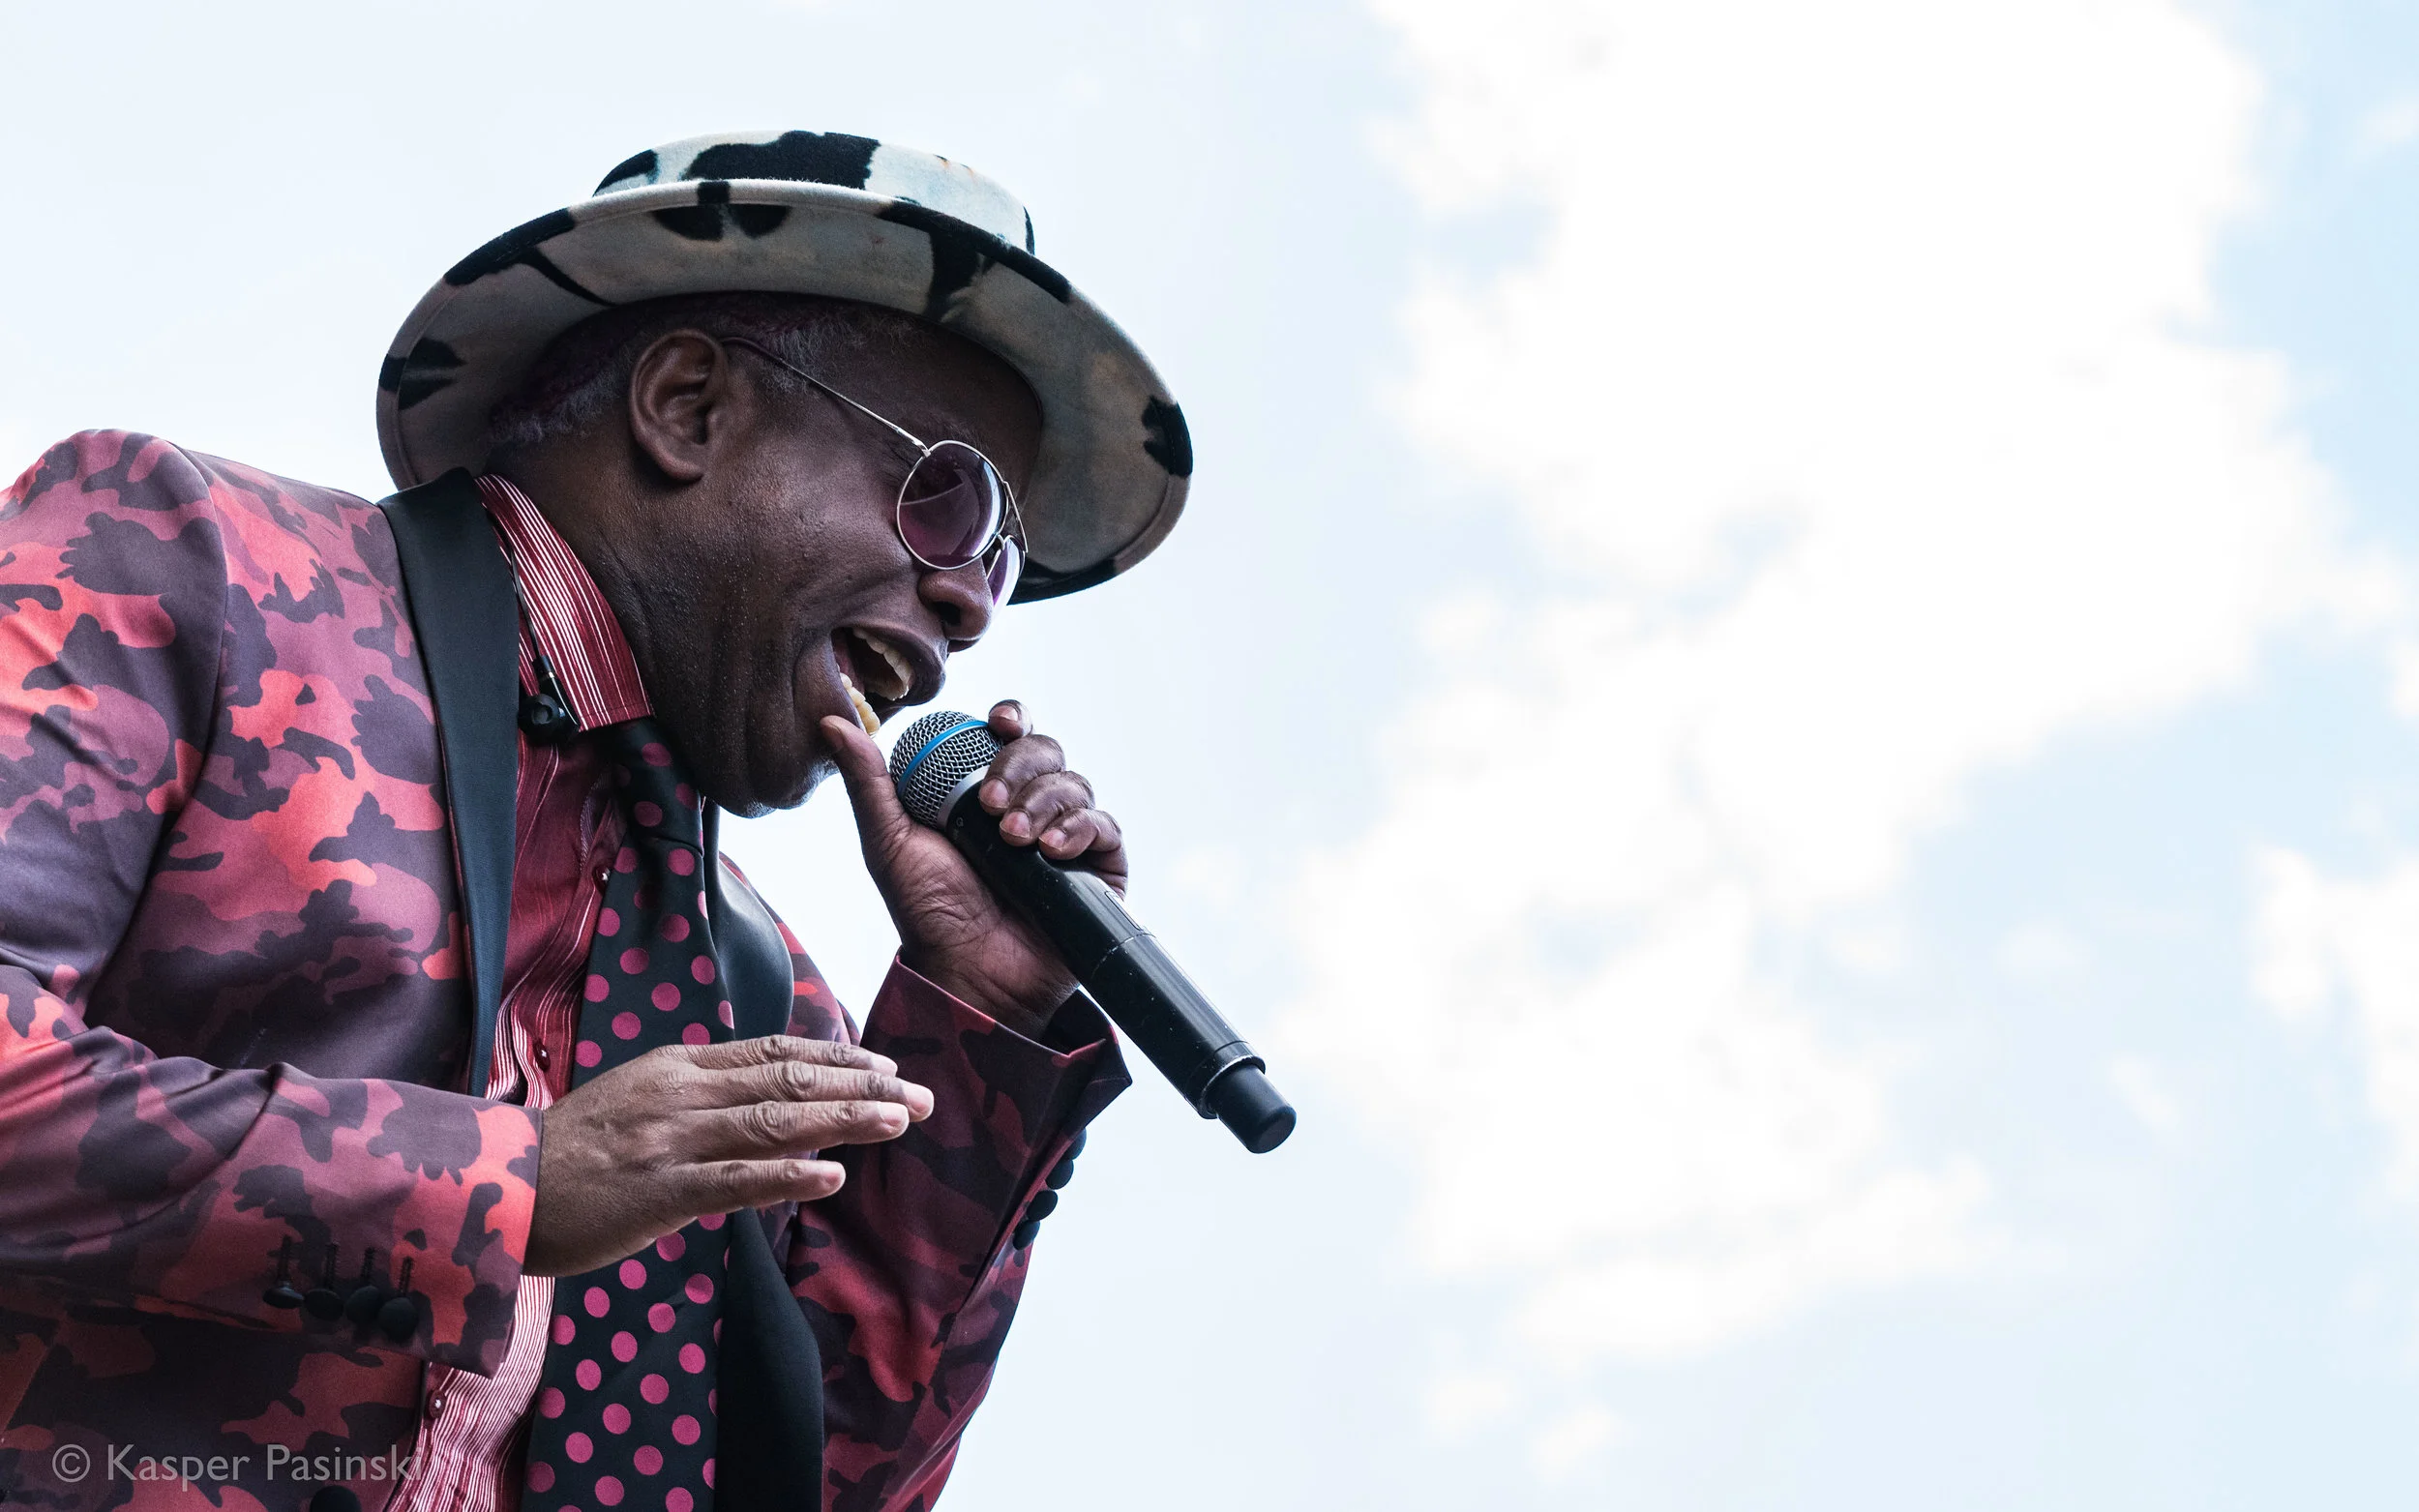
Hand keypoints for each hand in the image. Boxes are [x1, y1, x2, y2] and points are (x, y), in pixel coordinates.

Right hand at [525, 1036, 932, 1276]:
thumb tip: (777, 1095)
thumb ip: (705, 1091)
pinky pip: (735, 1182)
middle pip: (789, 1081)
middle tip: (921, 1095)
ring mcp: (674, 1140)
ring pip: (775, 1122)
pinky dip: (788, 1176)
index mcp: (681, 1066)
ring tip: (898, 1121)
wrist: (501, 1185)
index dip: (838, 1057)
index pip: (776, 1053)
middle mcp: (684, 1093)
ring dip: (844, 1120)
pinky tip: (832, 1177)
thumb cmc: (576, 1149)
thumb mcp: (642, 1097)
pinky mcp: (660, 1191)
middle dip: (863, 1087)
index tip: (888, 1064)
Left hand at [820, 700, 1127, 1037]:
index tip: (999, 723)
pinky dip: (1078, 828)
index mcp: (988, 788)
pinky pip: (1104, 826)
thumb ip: (868, 782)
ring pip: (1074, 784)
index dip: (1013, 719)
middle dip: (1019, 766)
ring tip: (1010, 839)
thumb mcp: (890, 842)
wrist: (968, 973)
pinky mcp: (1100, 868)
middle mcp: (1032, 804)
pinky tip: (1049, 851)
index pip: (1012, 734)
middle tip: (987, 804)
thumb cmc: (927, 912)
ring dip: (1041, 803)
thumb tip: (831, 721)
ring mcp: (1069, 835)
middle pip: (1046, 750)